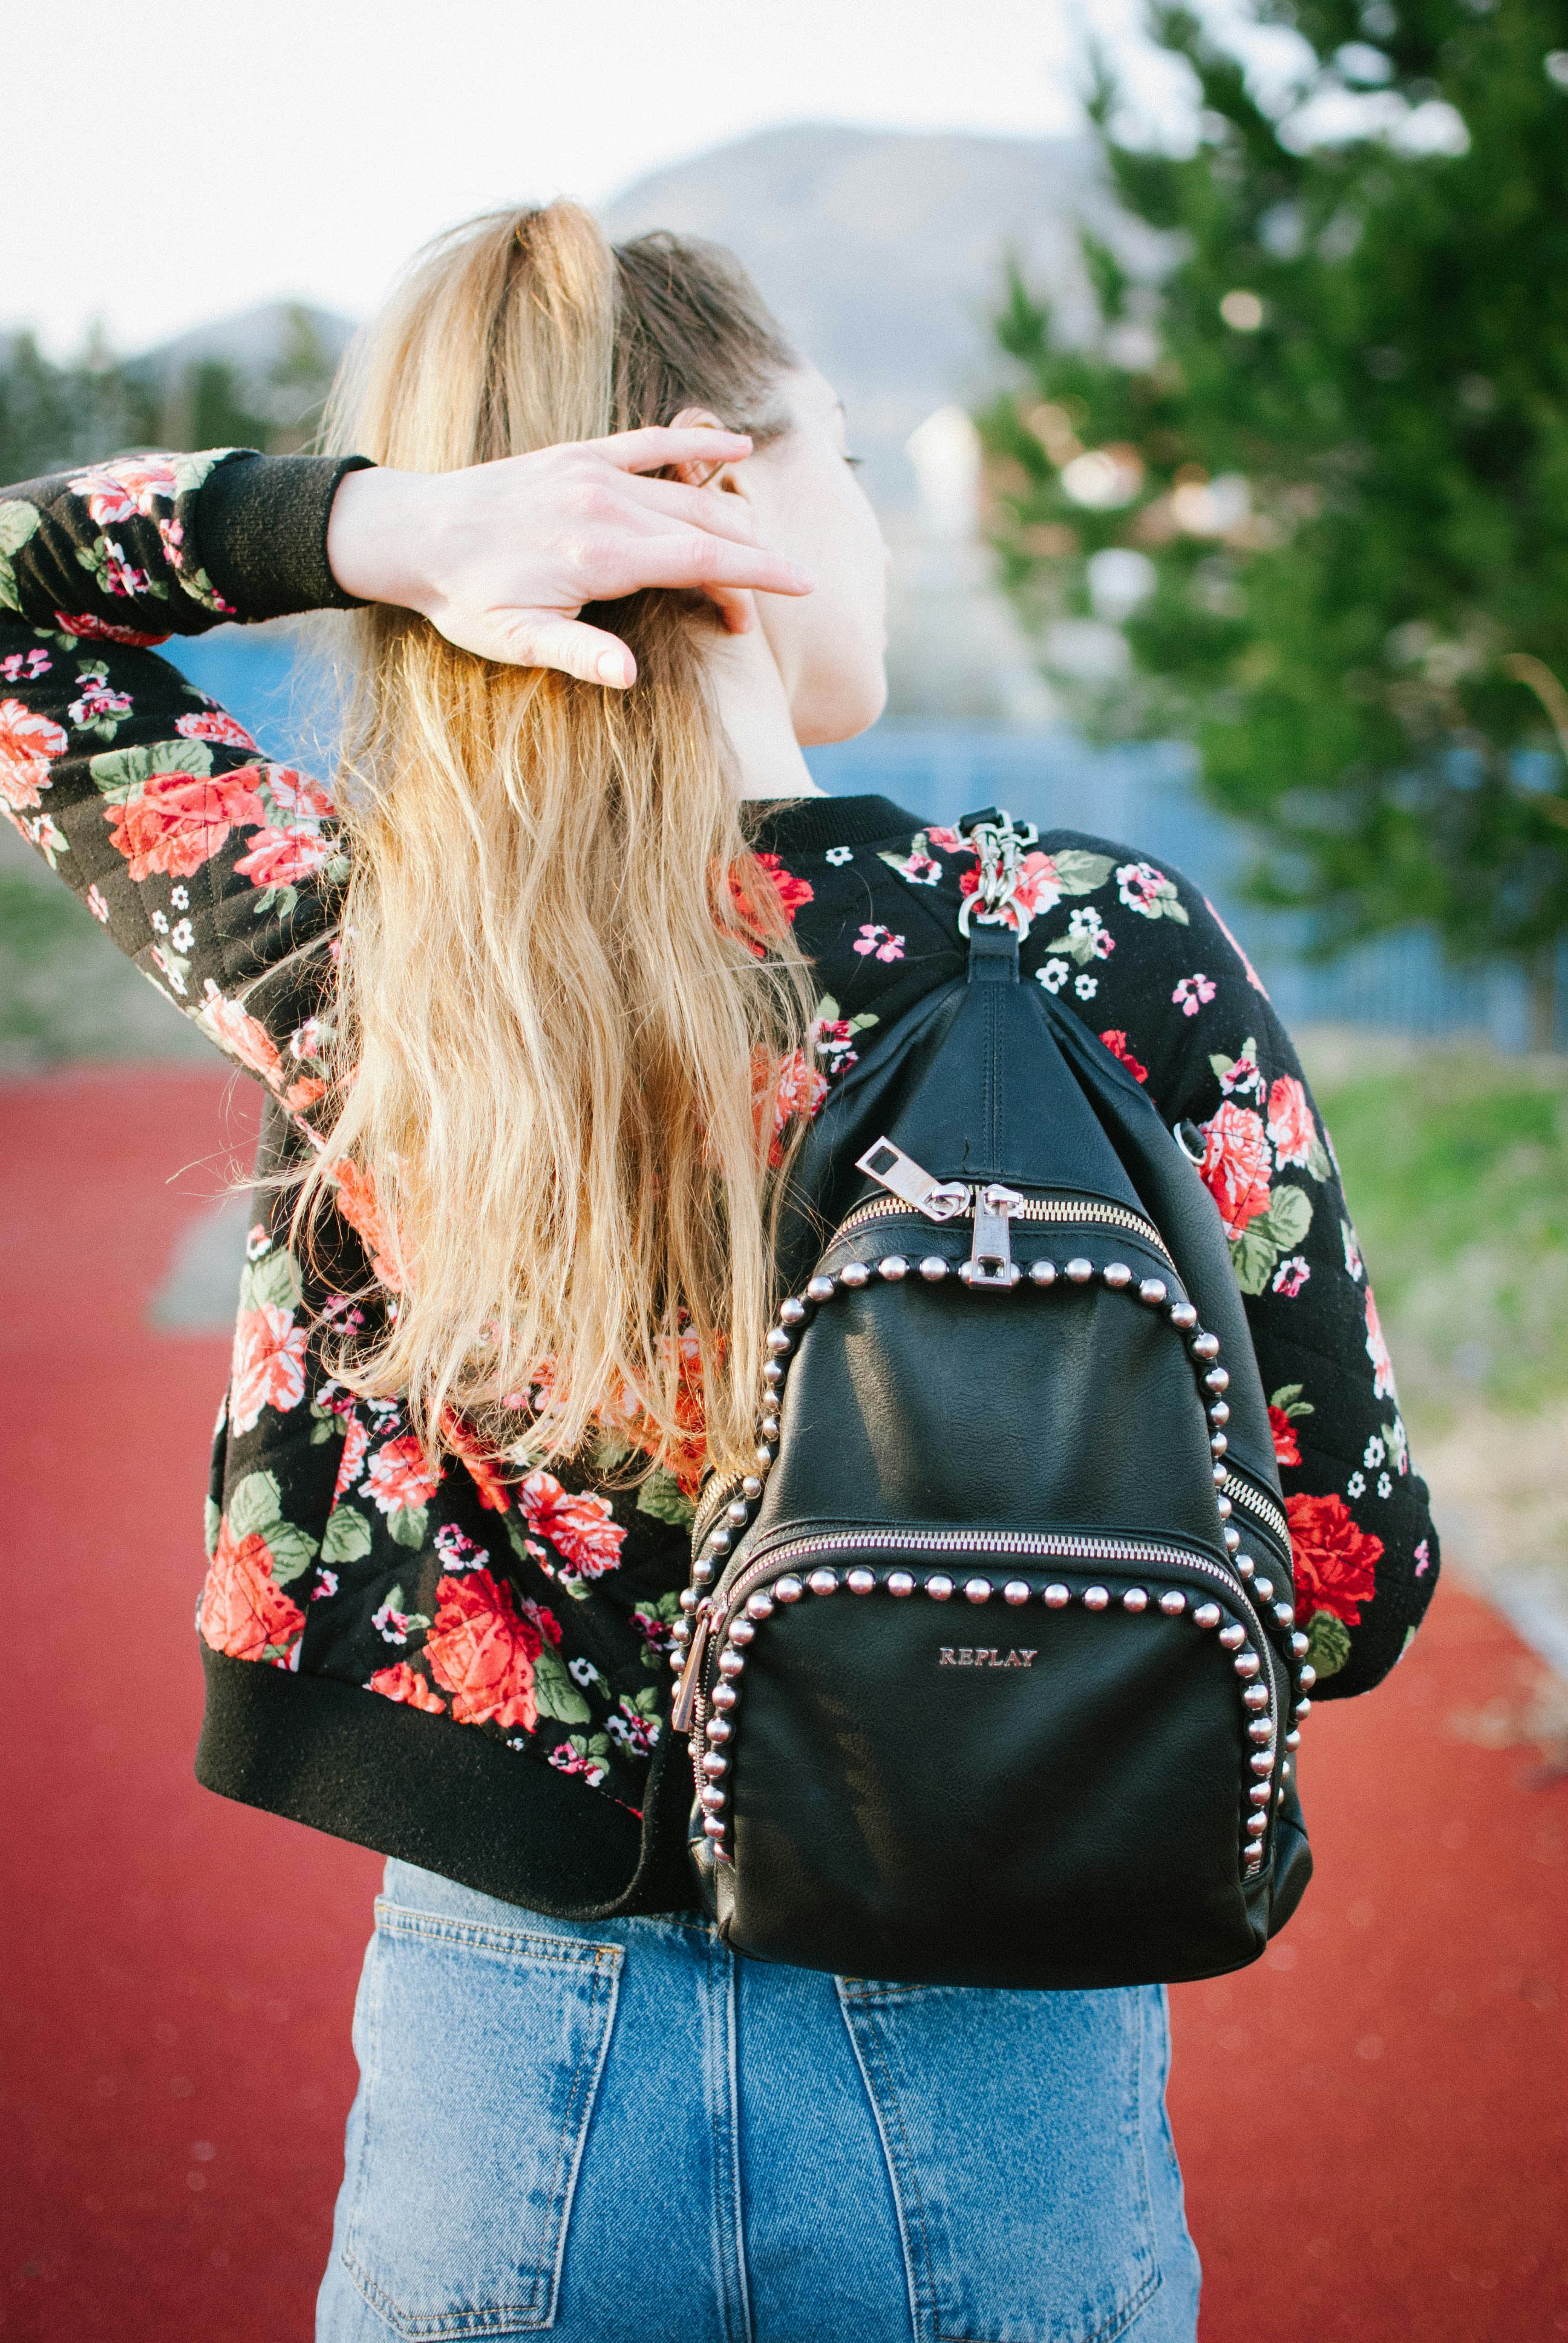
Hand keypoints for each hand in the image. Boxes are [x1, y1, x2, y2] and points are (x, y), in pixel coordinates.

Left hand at [324, 428, 813, 685]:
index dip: (758, 573)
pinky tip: (735, 443)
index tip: (804, 585)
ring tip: (761, 554)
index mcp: (599, 555)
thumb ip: (577, 653)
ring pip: (688, 491)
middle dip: (752, 560)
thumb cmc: (464, 597)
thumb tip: (630, 675)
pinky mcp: (581, 455)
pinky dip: (696, 442)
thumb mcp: (515, 640)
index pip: (702, 558)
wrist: (413, 531)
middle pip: (707, 526)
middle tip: (777, 596)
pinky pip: (651, 443)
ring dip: (733, 520)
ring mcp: (595, 473)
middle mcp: (605, 505)